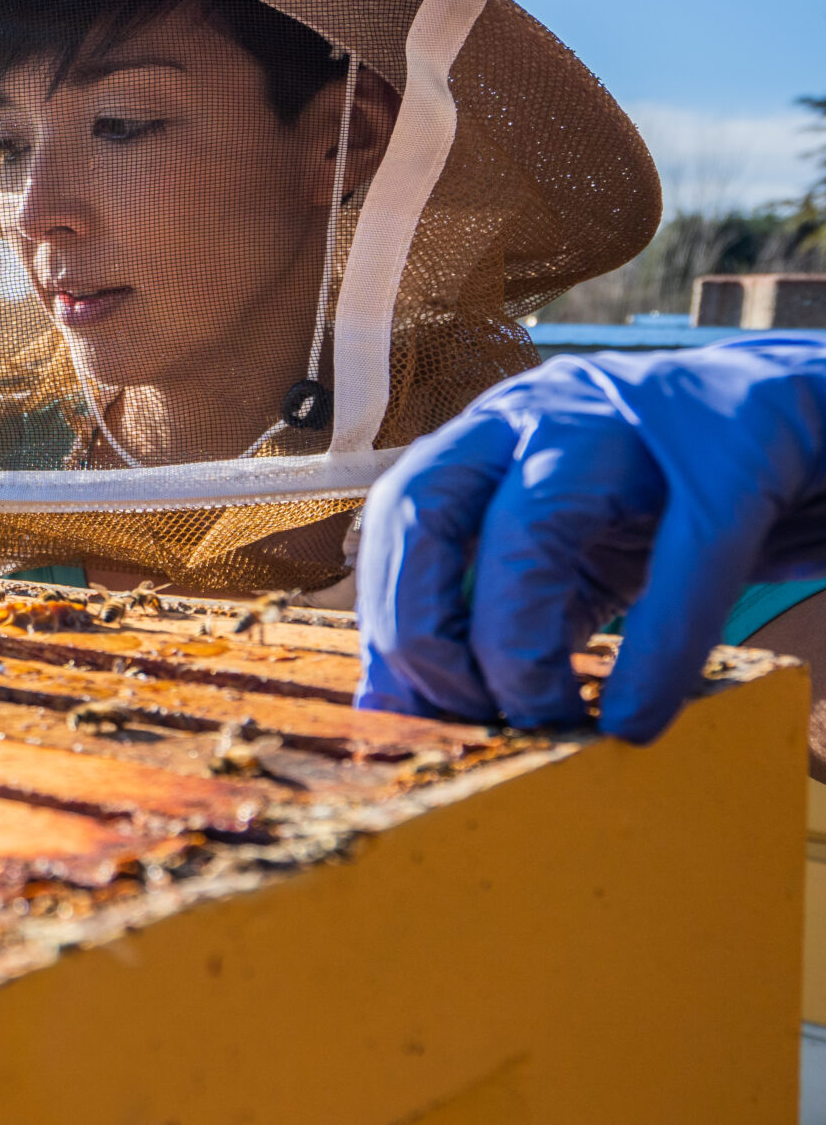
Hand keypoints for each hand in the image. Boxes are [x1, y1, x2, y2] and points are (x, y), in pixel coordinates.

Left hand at [355, 336, 825, 740]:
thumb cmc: (693, 500)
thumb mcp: (585, 556)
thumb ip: (511, 619)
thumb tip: (413, 712)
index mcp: (495, 434)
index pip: (395, 516)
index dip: (385, 620)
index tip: (405, 708)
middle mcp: (545, 408)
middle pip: (426, 505)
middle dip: (417, 623)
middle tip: (458, 709)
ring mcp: (636, 415)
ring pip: (533, 522)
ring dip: (515, 640)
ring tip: (541, 716)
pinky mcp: (739, 444)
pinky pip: (687, 556)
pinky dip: (654, 652)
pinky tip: (637, 714)